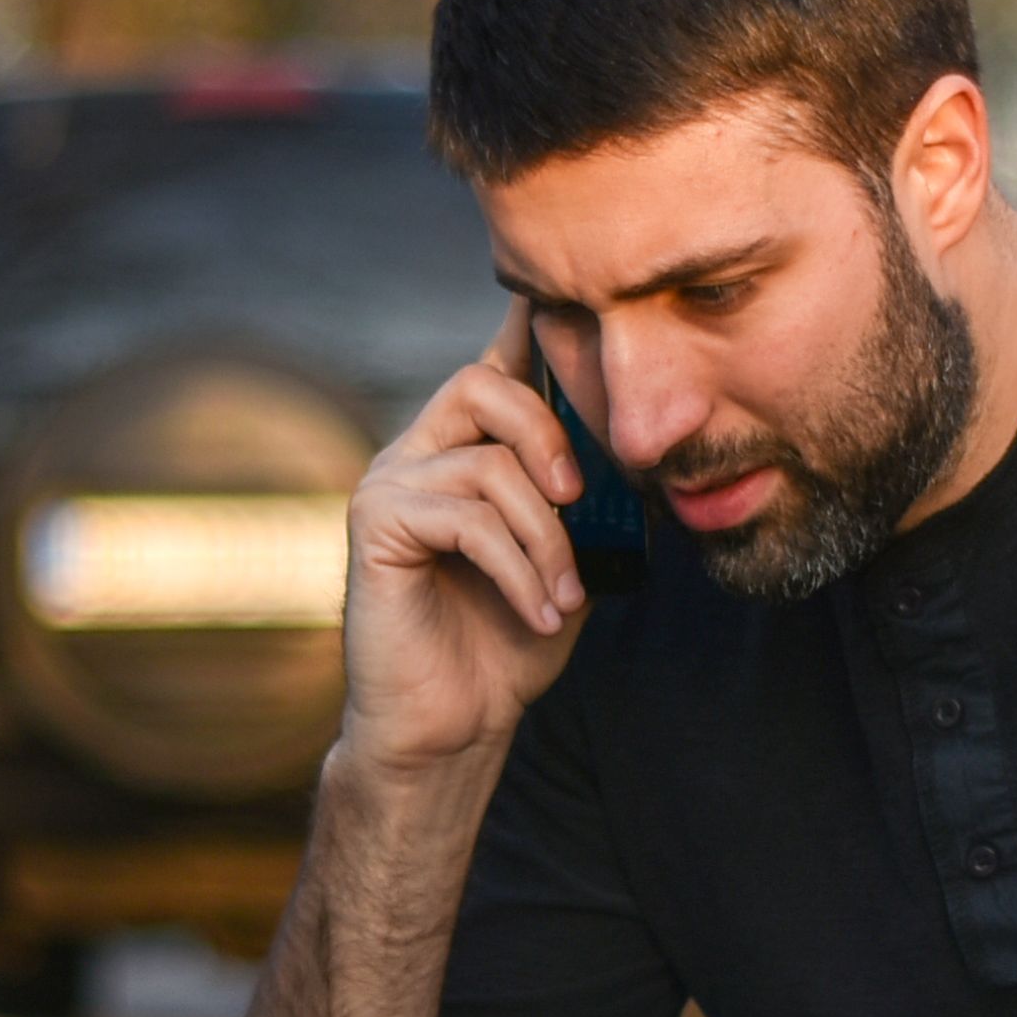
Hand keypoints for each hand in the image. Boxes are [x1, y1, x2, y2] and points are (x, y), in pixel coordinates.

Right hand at [339, 312, 593, 777]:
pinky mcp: (375, 526)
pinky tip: (541, 610)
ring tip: (565, 594)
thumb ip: (592, 501)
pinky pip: (465, 516)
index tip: (578, 294)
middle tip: (582, 500)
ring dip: (546, 536)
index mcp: (465, 449)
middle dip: (550, 435)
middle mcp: (419, 452)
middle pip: (482, 385)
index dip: (532, 323)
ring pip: (487, 465)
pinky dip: (518, 566)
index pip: (497, 364)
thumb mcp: (572, 558)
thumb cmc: (509, 641)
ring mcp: (390, 484)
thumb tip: (642, 448)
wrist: (454, 723)